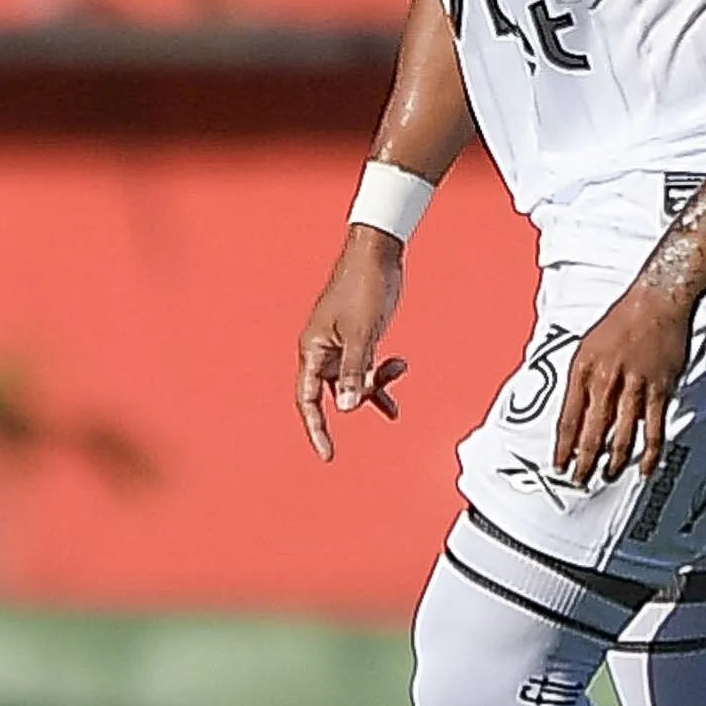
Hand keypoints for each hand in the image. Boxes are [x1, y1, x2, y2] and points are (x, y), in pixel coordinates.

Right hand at [295, 228, 412, 462]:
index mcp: (313, 349)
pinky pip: (366, 368)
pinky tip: (397, 371)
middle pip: (335, 392)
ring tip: (396, 369)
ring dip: (376, 382)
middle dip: (359, 395)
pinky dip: (381, 374)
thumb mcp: (362, 334)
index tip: (327, 452)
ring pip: (354, 380)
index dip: (316, 428)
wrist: (378, 252)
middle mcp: (323, 350)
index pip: (308, 400)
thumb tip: (345, 407)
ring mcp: (341, 344)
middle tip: (381, 388)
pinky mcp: (358, 338)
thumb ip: (354, 373)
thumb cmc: (363, 283)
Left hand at [553, 279, 690, 485]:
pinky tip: (646, 466)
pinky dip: (650, 453)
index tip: (559, 464)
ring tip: (608, 476)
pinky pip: (654, 430)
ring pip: (621, 436)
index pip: (567, 418)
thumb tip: (577, 411)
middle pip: (591, 432)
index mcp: (583, 369)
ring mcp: (633, 386)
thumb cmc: (622, 321)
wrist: (655, 302)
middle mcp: (606, 380)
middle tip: (580, 480)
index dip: (562, 446)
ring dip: (613, 462)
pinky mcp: (659, 390)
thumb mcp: (588, 345)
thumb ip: (582, 380)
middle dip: (584, 461)